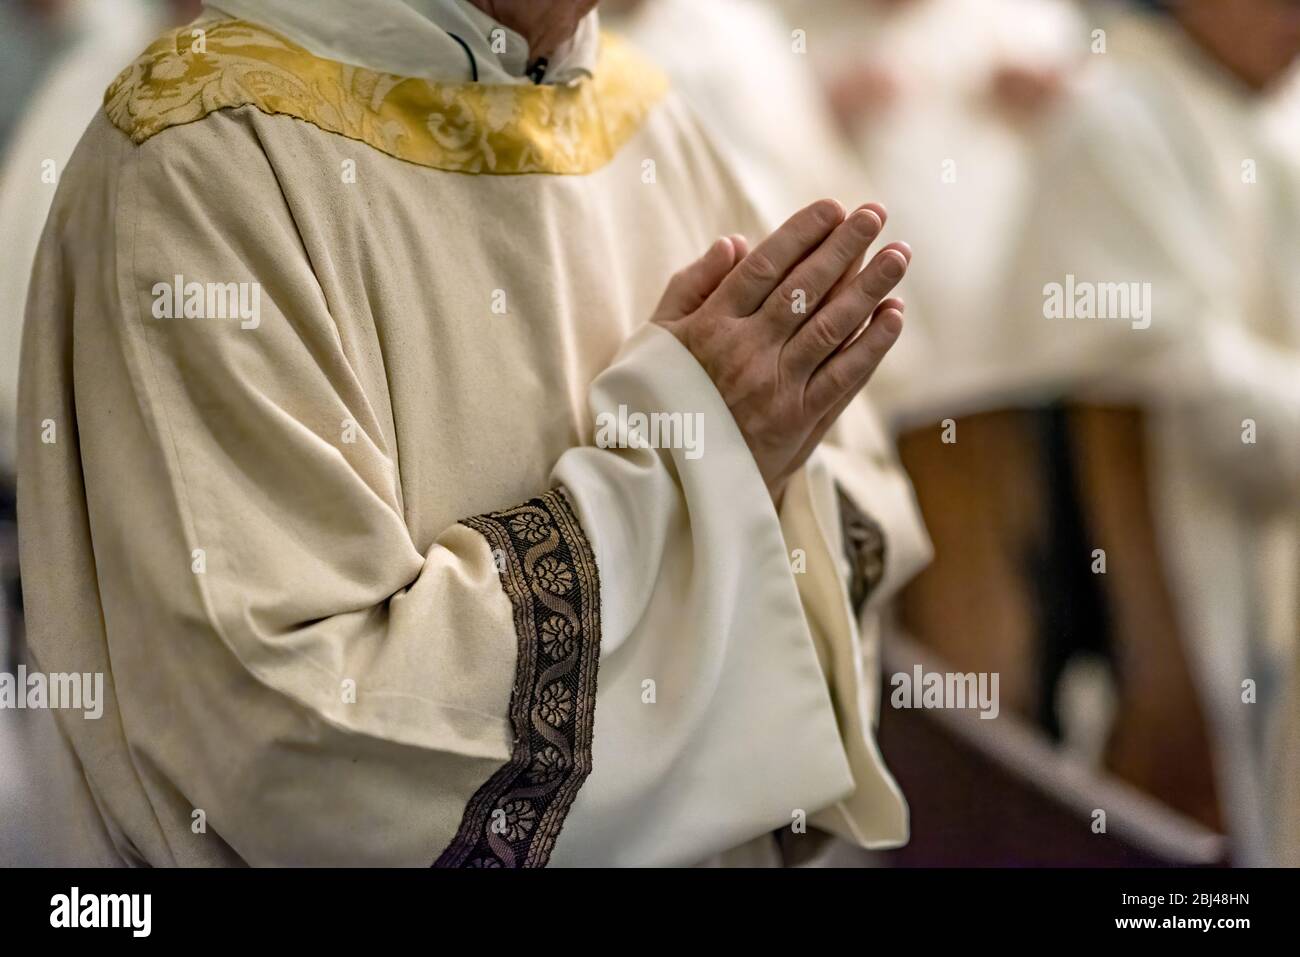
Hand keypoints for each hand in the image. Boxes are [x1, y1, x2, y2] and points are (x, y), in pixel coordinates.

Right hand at [652, 199, 908, 504]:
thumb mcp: (656, 340)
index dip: (802, 234)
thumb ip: (691, 287)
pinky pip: (844, 376)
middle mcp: (746, 351)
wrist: (669, 481)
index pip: (764, 268)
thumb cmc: (660, 401)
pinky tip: (893, 314)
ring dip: (870, 287)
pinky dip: (871, 344)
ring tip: (899, 255)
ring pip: (831, 326)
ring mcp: (776, 386)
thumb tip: (735, 242)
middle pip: (804, 288)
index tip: (833, 207)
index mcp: (710, 326)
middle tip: (876, 215)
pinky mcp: (799, 421)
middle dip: (844, 247)